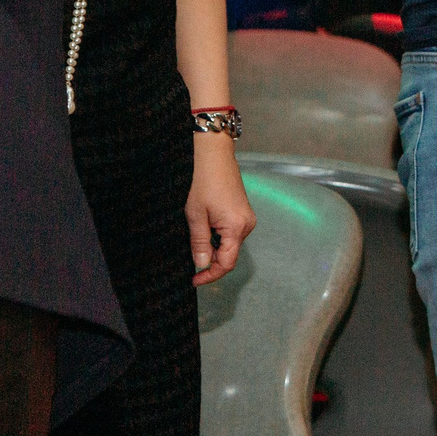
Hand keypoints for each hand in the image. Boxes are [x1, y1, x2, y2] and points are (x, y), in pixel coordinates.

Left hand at [187, 135, 255, 284]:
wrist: (213, 155)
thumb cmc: (203, 181)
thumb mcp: (195, 215)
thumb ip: (199, 243)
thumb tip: (201, 265)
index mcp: (236, 228)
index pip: (227, 263)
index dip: (210, 275)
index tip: (195, 280)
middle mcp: (247, 225)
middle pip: (230, 255)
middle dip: (210, 261)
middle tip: (189, 262)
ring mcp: (246, 217)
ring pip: (229, 244)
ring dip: (213, 248)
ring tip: (194, 240)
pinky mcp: (243, 212)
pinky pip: (231, 233)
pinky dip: (217, 238)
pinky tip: (203, 229)